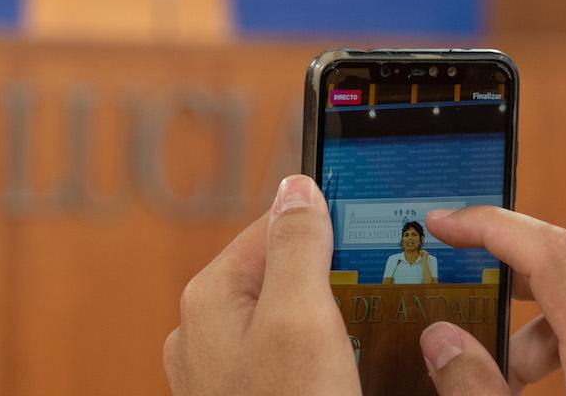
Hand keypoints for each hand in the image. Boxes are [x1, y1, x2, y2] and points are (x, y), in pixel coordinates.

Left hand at [163, 175, 359, 394]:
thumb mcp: (301, 321)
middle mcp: (199, 332)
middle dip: (323, 286)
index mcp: (207, 297)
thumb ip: (296, 249)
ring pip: (279, 323)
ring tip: (352, 351)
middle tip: (365, 309)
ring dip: (320, 329)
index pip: (271, 230)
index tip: (367, 246)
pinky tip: (331, 377)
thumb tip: (295, 188)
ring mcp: (214, 371)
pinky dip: (308, 362)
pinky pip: (278, 360)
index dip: (323, 233)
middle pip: (277, 278)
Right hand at [419, 207, 565, 393]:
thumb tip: (440, 340)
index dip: (489, 226)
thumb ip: (478, 392)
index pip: (552, 256)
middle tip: (461, 289)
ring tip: (499, 364)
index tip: (444, 224)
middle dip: (507, 272)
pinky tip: (532, 375)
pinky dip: (564, 335)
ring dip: (535, 316)